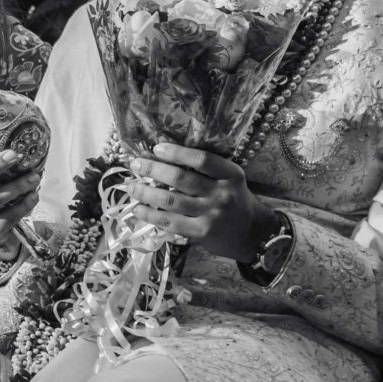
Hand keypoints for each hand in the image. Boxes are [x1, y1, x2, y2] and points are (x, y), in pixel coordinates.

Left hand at [129, 142, 262, 259]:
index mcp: (230, 174)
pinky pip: (170, 221)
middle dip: (153, 169)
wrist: (251, 233)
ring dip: (146, 193)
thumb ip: (206, 171)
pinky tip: (138, 210)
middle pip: (181, 178)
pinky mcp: (202, 232)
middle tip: (135, 165)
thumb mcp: (229, 181)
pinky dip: (150, 215)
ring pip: (171, 200)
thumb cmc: (234, 201)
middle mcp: (222, 193)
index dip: (177, 153)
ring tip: (131, 187)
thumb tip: (165, 159)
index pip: (203, 159)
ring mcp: (212, 214)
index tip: (157, 148)